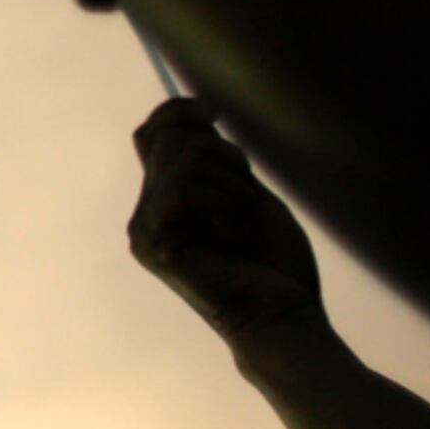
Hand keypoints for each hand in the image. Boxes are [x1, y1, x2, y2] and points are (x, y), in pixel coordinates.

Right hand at [128, 97, 326, 352]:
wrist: (284, 317)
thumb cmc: (274, 264)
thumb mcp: (245, 195)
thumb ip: (213, 161)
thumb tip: (193, 110)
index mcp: (164, 202)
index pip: (151, 134)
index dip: (178, 112)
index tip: (213, 114)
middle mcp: (145, 215)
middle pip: (170, 139)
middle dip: (223, 156)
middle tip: (247, 202)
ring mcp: (145, 230)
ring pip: (184, 160)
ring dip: (233, 187)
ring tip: (243, 227)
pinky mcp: (153, 243)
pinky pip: (186, 187)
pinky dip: (227, 204)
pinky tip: (235, 236)